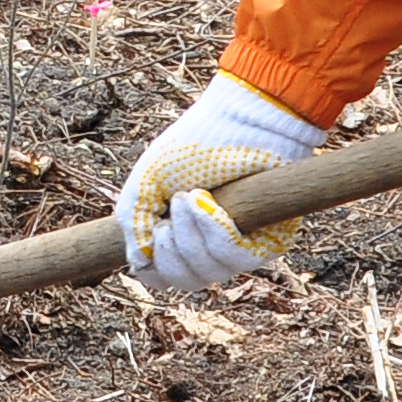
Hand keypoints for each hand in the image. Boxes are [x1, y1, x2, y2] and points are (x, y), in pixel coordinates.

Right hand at [112, 72, 322, 290]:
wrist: (240, 120)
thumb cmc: (194, 144)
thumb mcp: (147, 180)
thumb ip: (134, 221)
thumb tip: (139, 263)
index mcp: (178, 234)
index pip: (162, 277)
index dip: (153, 265)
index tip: (154, 229)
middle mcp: (209, 245)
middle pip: (185, 281)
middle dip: (171, 248)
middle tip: (174, 206)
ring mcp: (239, 246)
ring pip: (210, 272)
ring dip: (192, 234)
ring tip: (192, 195)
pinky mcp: (268, 240)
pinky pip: (236, 259)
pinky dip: (216, 231)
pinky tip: (210, 202)